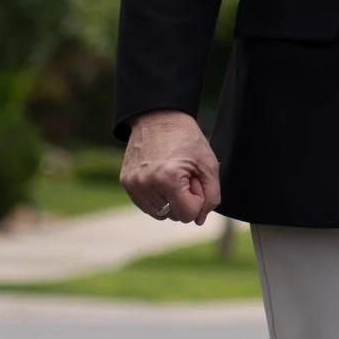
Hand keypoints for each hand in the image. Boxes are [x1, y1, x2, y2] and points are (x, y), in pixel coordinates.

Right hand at [121, 110, 222, 227]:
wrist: (159, 117)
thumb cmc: (187, 139)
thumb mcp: (209, 165)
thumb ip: (211, 197)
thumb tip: (199, 220)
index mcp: (168, 179)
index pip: (188, 215)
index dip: (197, 200)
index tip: (195, 180)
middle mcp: (146, 184)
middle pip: (173, 216)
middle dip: (183, 199)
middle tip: (184, 174)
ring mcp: (133, 184)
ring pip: (159, 213)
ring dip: (169, 200)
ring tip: (172, 175)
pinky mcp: (126, 182)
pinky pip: (146, 205)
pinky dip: (157, 198)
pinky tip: (160, 178)